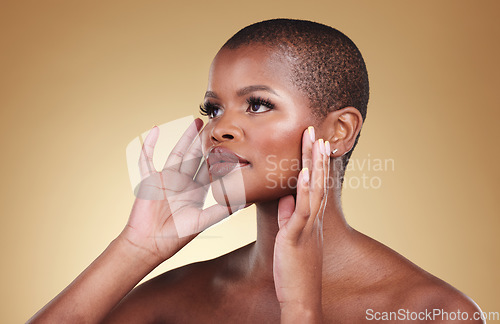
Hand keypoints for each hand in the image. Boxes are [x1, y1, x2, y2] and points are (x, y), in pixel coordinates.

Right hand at [120, 118, 236, 264]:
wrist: (150, 243)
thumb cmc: (176, 236)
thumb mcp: (203, 221)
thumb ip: (222, 210)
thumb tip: (245, 201)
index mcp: (196, 191)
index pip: (210, 169)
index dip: (218, 156)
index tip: (230, 142)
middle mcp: (183, 182)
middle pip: (196, 156)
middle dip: (204, 141)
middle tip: (214, 124)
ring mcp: (166, 179)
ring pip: (177, 153)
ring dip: (185, 137)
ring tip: (195, 122)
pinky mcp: (150, 179)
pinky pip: (148, 158)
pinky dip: (149, 145)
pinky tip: (154, 129)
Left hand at [273, 126, 329, 322]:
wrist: (301, 300)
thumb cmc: (294, 271)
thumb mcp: (290, 238)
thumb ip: (288, 217)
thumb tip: (286, 199)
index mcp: (311, 220)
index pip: (315, 186)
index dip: (315, 163)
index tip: (314, 143)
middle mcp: (314, 220)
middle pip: (318, 182)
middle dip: (316, 156)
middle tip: (316, 131)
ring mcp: (309, 228)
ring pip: (314, 190)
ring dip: (315, 164)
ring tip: (316, 140)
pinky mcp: (298, 238)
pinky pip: (303, 210)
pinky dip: (305, 189)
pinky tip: (305, 171)